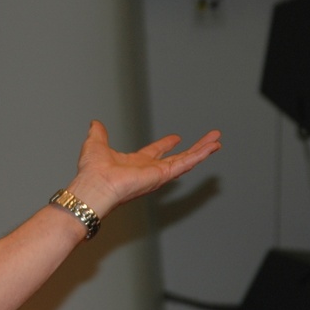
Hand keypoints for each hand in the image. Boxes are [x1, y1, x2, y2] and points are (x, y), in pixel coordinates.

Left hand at [68, 120, 220, 216]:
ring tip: (217, 141)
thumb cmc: (92, 172)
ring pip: (186, 161)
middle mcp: (148, 171)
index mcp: (134, 163)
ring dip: (203, 150)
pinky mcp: (163, 175)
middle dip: (193, 148)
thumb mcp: (95, 144)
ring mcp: (158, 175)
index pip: (154, 153)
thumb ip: (99, 133)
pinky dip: (200, 155)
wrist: (95, 186)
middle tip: (208, 140)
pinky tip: (212, 147)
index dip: (165, 145)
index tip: (176, 138)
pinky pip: (186, 164)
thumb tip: (96, 123)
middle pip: (177, 158)